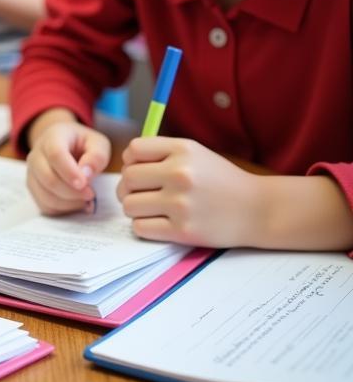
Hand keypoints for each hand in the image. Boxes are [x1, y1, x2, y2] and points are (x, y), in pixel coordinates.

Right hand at [25, 120, 110, 214]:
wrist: (63, 144)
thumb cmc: (82, 144)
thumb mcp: (97, 143)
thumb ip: (96, 157)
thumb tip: (86, 175)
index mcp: (52, 138)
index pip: (55, 155)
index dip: (69, 172)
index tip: (85, 184)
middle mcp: (36, 155)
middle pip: (48, 178)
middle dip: (71, 192)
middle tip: (91, 194)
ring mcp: (32, 172)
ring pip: (45, 195)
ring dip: (69, 203)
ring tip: (86, 199)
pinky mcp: (33, 188)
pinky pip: (44, 205)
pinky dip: (62, 209)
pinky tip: (76, 203)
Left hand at [118, 137, 260, 245]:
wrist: (258, 210)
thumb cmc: (220, 180)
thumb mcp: (195, 153)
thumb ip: (160, 152)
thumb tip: (124, 162)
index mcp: (183, 150)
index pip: (133, 150)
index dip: (131, 161)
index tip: (141, 170)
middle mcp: (181, 174)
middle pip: (127, 179)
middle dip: (129, 187)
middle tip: (142, 193)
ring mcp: (181, 204)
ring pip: (129, 205)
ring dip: (135, 208)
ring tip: (152, 208)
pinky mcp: (183, 231)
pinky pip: (140, 228)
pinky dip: (144, 226)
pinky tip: (160, 222)